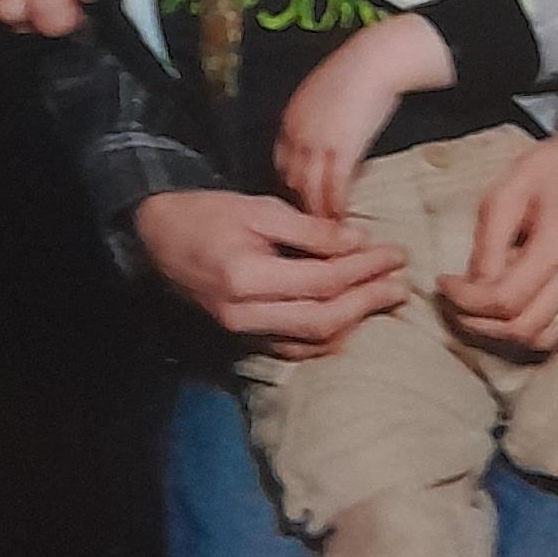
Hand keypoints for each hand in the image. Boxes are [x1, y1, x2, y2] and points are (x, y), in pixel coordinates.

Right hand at [134, 189, 408, 354]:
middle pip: (323, 320)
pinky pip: (293, 347)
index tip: (395, 254)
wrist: (156, 236)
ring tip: (384, 297)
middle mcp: (244, 314)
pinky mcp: (242, 337)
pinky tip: (350, 318)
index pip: (322, 282)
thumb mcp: (259, 209)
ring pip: (311, 341)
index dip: (364, 270)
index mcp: (247, 277)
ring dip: (353, 322)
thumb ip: (310, 230)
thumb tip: (359, 243)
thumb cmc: (207, 213)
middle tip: (400, 282)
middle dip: (367, 301)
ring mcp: (242, 331)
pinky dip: (326, 336)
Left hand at [275, 14, 452, 223]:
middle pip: (292, 179)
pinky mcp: (341, 150)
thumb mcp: (324, 93)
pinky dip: (337, 206)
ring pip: (310, 189)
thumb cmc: (358, 70)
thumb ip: (319, 117)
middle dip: (302, 201)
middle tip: (313, 220)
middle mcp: (298, 134)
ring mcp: (318, 144)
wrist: (376, 59)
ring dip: (318, 212)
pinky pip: (335, 188)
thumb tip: (327, 132)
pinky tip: (343, 217)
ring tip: (328, 229)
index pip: (282, 160)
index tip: (303, 194)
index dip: (293, 180)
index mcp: (291, 119)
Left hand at [441, 114, 557, 354]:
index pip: (506, 298)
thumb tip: (471, 285)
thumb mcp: (507, 191)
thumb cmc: (552, 169)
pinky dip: (526, 329)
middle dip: (478, 322)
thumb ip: (488, 243)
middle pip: (522, 328)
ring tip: (477, 310)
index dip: (466, 300)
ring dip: (502, 333)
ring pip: (541, 338)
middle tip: (454, 302)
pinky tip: (507, 307)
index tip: (443, 283)